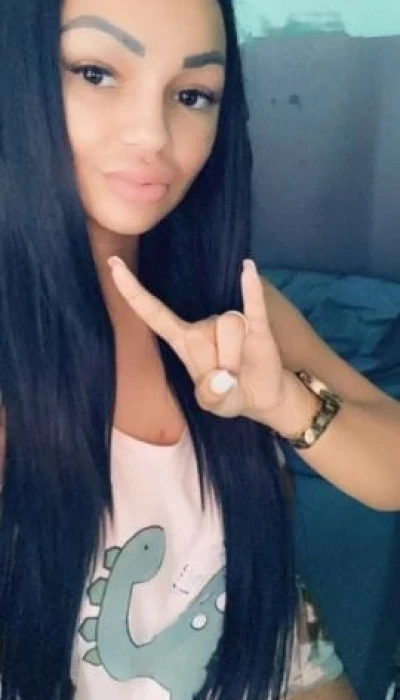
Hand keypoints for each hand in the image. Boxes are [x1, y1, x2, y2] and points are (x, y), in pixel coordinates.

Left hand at [108, 257, 289, 423]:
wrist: (261, 398)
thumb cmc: (228, 395)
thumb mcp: (213, 405)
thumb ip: (211, 396)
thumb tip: (225, 378)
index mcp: (182, 341)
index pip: (153, 313)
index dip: (133, 292)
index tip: (113, 264)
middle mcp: (203, 326)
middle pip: (202, 335)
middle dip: (216, 367)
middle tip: (226, 383)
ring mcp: (230, 323)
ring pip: (229, 328)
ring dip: (233, 359)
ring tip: (239, 374)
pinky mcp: (257, 326)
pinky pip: (253, 306)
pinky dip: (251, 290)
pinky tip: (248, 267)